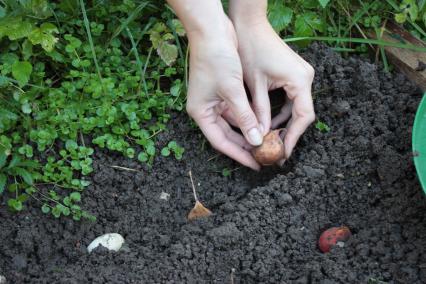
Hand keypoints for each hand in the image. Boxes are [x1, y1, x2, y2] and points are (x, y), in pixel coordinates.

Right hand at [186, 19, 261, 169]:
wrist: (212, 30)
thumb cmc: (216, 58)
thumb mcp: (233, 91)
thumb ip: (245, 117)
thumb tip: (256, 140)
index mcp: (200, 113)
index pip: (221, 142)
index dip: (238, 155)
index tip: (254, 165)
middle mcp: (205, 109)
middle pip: (227, 135)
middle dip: (245, 145)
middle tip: (263, 156)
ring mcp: (214, 100)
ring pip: (233, 123)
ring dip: (249, 131)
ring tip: (266, 142)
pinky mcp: (223, 91)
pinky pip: (236, 110)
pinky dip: (248, 117)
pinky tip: (262, 123)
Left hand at [229, 2, 315, 159]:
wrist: (250, 24)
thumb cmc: (250, 50)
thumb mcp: (253, 86)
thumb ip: (258, 112)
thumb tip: (259, 137)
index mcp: (299, 80)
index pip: (303, 117)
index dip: (294, 137)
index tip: (283, 153)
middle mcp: (306, 78)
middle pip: (303, 114)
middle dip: (289, 133)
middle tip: (276, 151)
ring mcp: (302, 75)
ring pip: (297, 107)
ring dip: (284, 123)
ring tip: (271, 141)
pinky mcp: (295, 74)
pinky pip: (292, 99)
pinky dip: (281, 112)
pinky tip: (269, 123)